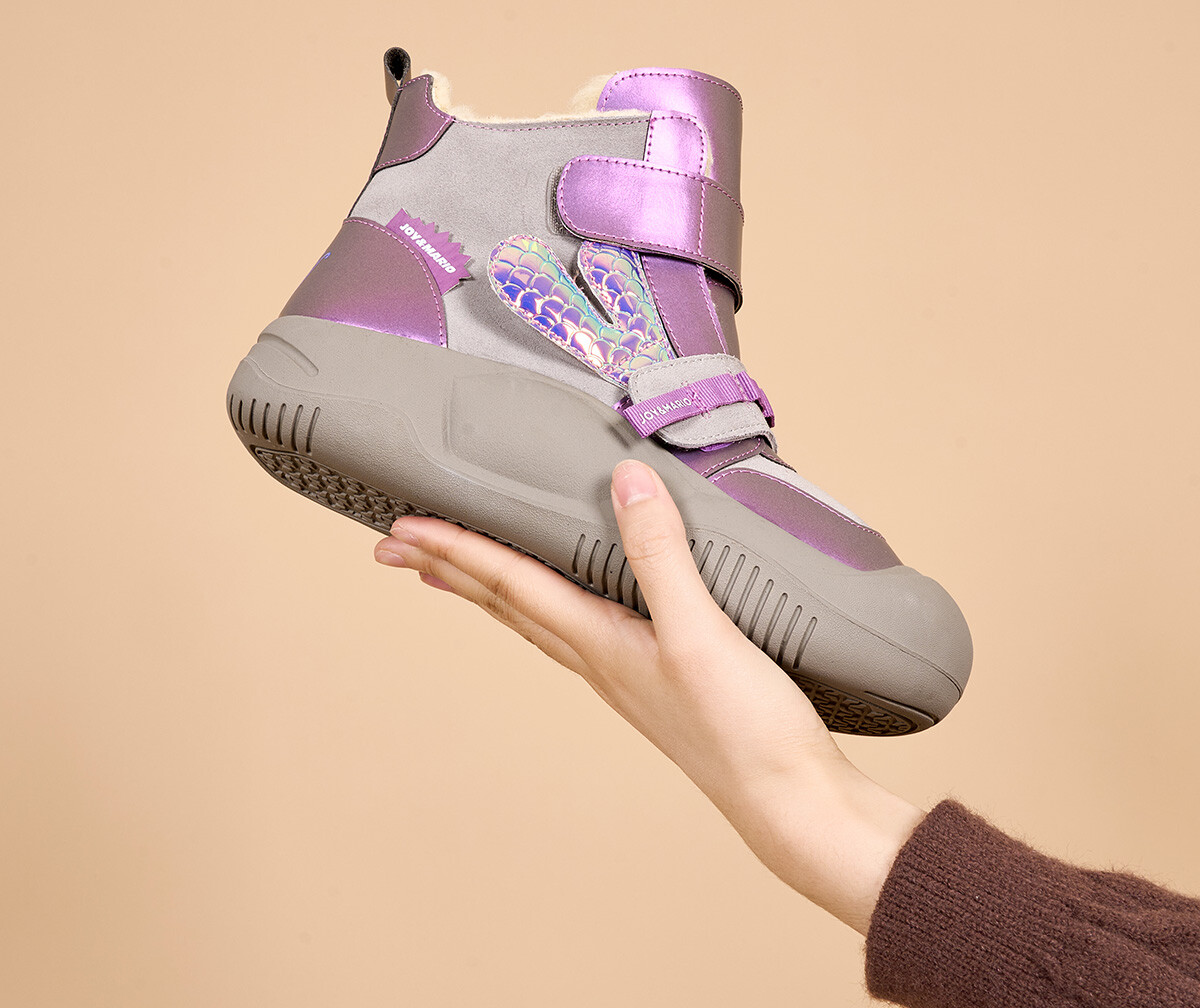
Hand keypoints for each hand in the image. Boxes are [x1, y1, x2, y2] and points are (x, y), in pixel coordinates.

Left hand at [374, 459, 924, 933]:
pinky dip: (547, 605)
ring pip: (535, 620)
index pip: (508, 585)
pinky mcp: (657, 679)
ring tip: (455, 573)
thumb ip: (661, 554)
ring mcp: (624, 674)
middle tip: (396, 547)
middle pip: (504, 605)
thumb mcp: (701, 631)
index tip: (402, 527)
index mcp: (598, 643)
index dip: (454, 549)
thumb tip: (626, 483)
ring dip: (489, 590)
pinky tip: (565, 606)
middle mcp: (599, 660)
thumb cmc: (744, 731)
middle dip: (448, 570)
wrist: (790, 803)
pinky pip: (578, 631)